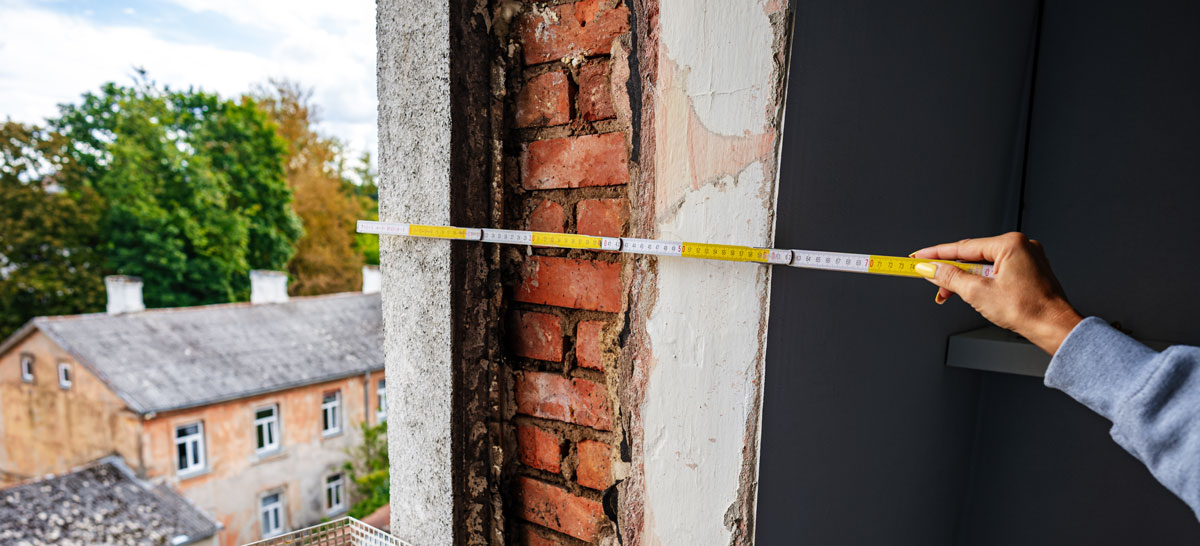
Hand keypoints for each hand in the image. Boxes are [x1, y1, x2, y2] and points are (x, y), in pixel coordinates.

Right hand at [911, 232, 1082, 353]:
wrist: (1055, 328)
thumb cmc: (1028, 310)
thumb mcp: (978, 293)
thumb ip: (950, 278)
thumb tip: (930, 269)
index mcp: (1010, 244)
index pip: (963, 247)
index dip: (936, 254)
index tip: (918, 257)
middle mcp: (1021, 246)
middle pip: (973, 256)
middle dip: (951, 271)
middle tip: (930, 281)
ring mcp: (1027, 258)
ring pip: (985, 265)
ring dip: (966, 280)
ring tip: (950, 294)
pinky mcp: (1029, 271)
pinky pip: (998, 271)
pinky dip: (982, 281)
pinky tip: (972, 292)